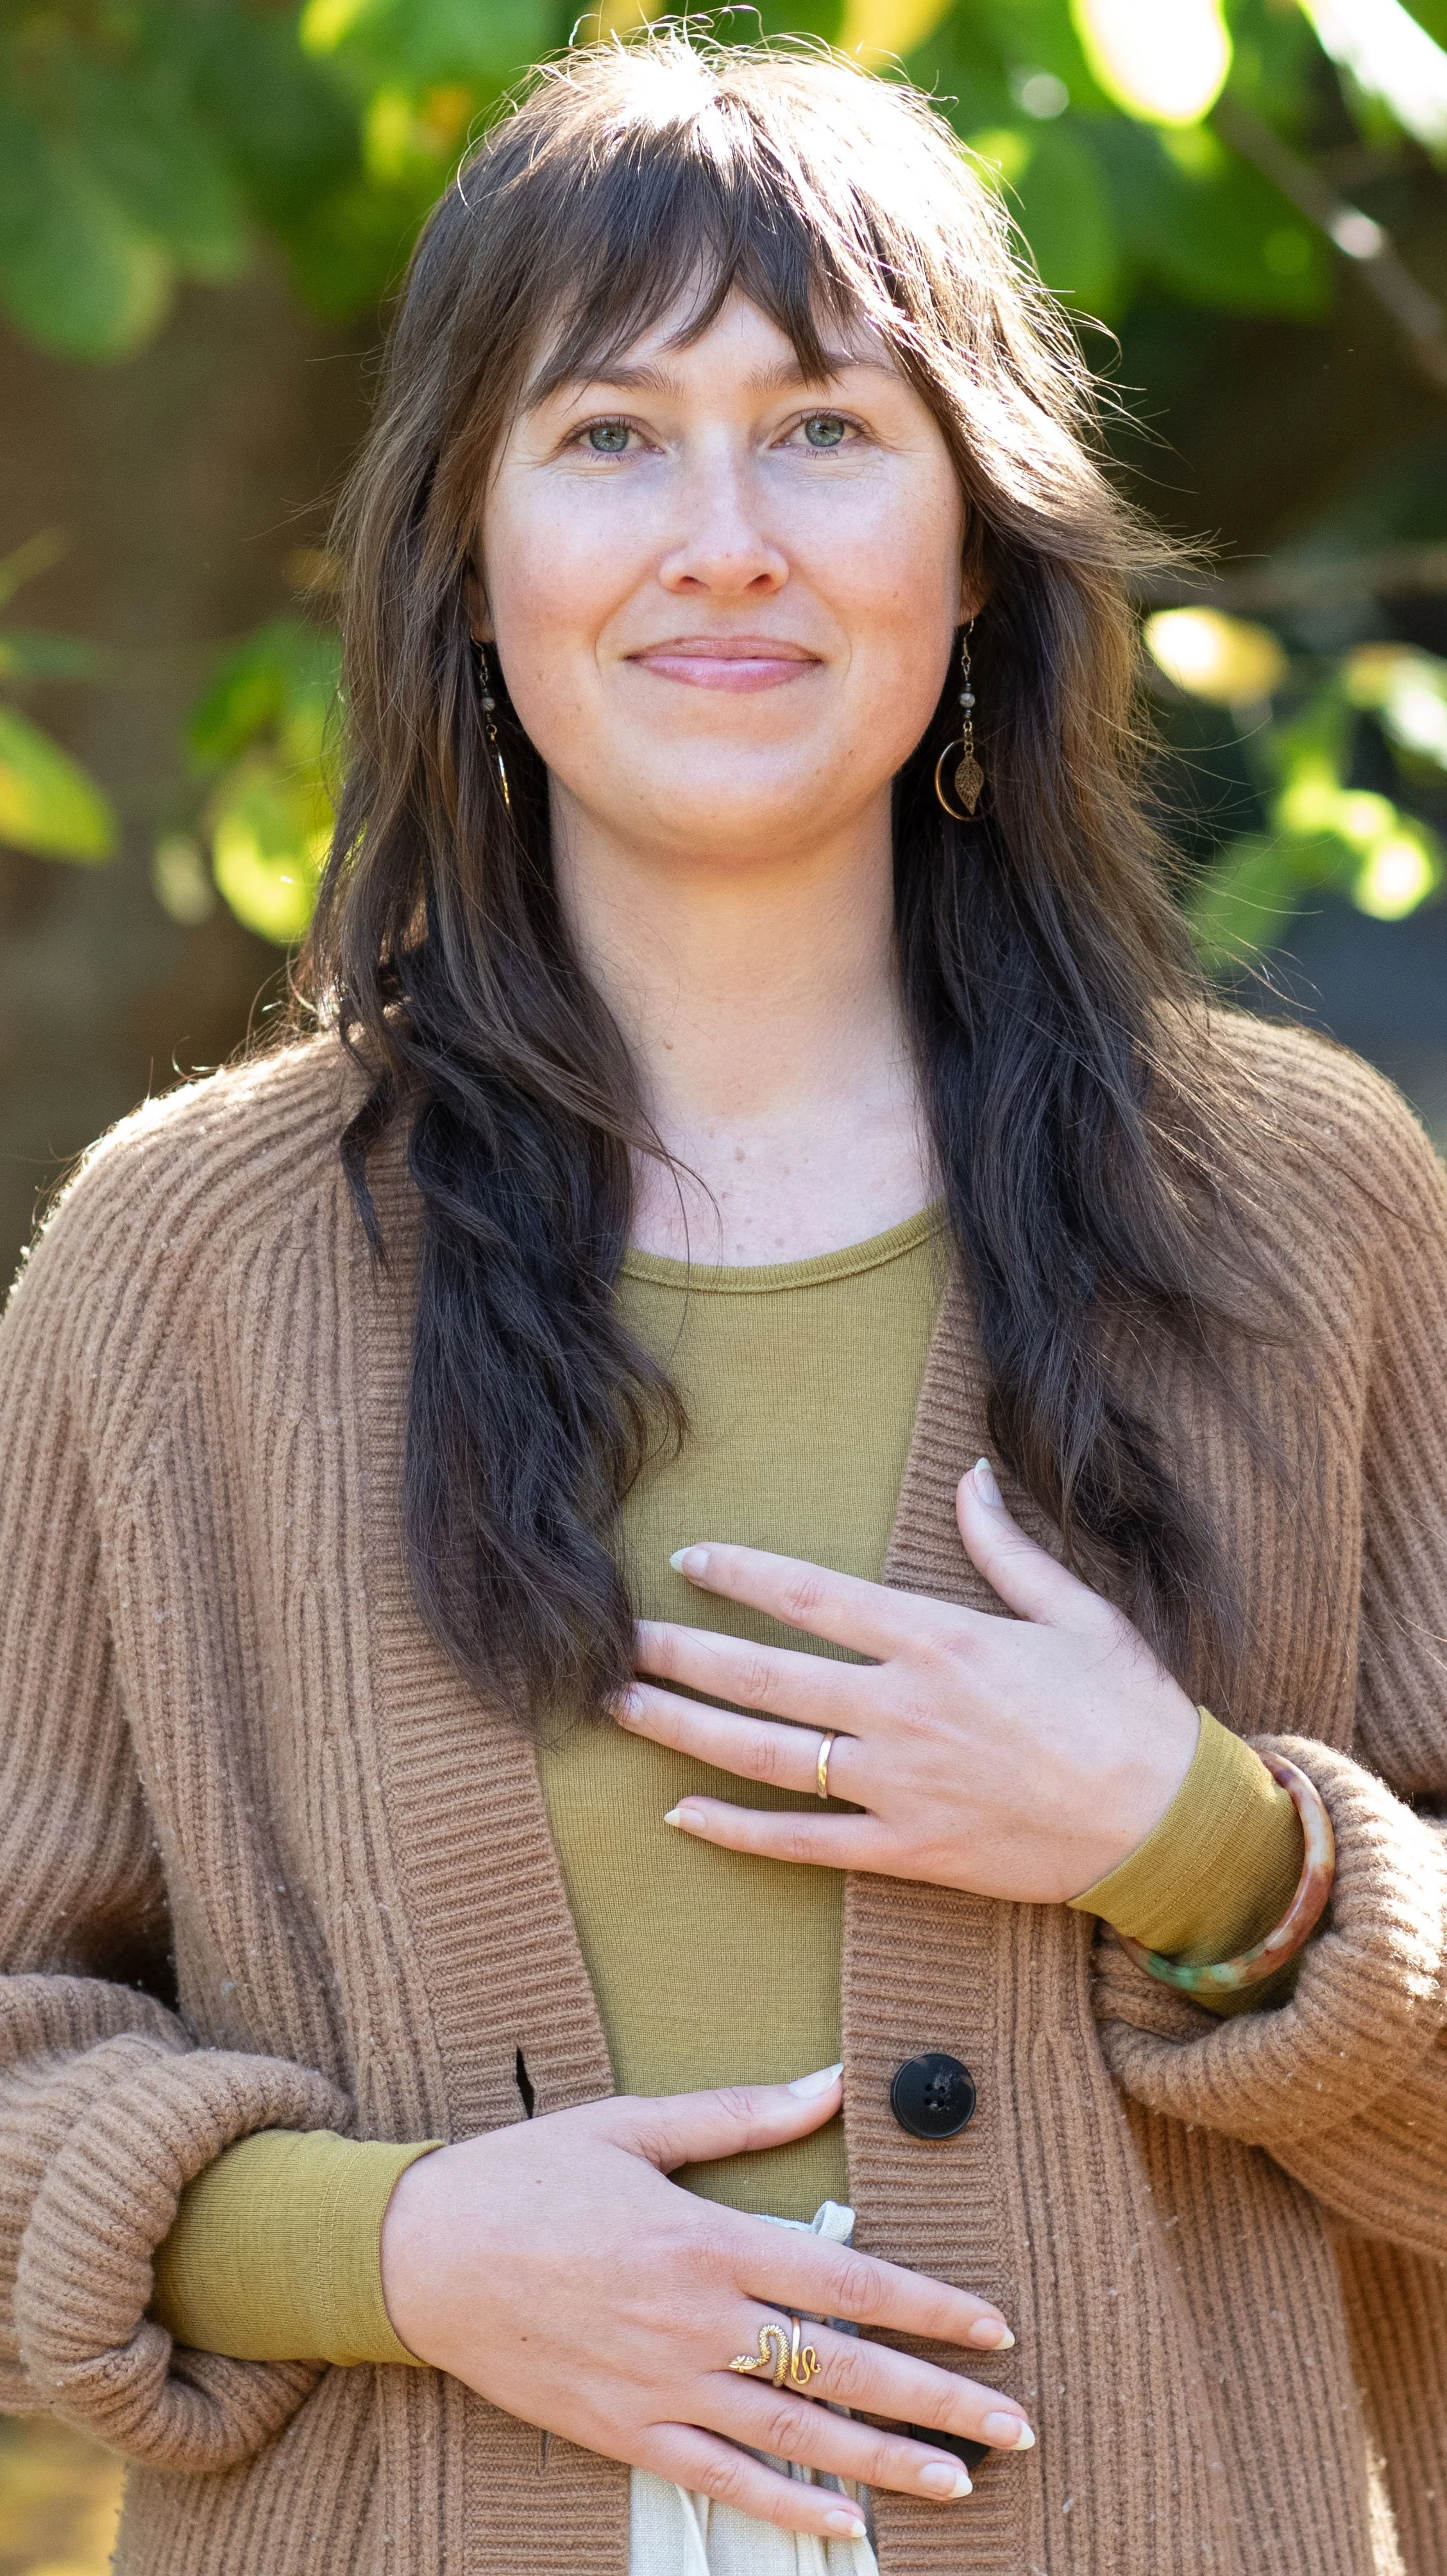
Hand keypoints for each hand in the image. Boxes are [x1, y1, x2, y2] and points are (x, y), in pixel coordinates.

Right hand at [379, 2068, 1029, 2543]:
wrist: (422, 2254)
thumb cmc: (529, 2178)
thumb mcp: (634, 2125)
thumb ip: (741, 2114)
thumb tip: (832, 2082)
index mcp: (707, 2237)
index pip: (849, 2278)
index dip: (930, 2307)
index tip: (994, 2329)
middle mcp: (698, 2320)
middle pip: (842, 2368)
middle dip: (938, 2400)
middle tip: (1014, 2425)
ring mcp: (662, 2385)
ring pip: (796, 2436)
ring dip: (885, 2465)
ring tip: (959, 2481)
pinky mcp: (624, 2431)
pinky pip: (721, 2480)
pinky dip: (786, 2507)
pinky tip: (842, 2526)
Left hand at [622, 1458, 1199, 1903]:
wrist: (1169, 1824)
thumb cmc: (1128, 1708)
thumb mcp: (1077, 1609)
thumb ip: (1005, 1547)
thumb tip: (970, 1476)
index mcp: (938, 1638)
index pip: (810, 1595)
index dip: (739, 1575)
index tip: (687, 1561)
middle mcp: (903, 1709)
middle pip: (761, 1675)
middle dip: (675, 1652)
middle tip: (606, 1638)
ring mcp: (898, 1785)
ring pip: (763, 1756)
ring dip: (680, 1730)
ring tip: (617, 1708)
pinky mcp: (906, 1850)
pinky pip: (803, 1842)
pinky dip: (737, 1831)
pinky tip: (681, 1815)